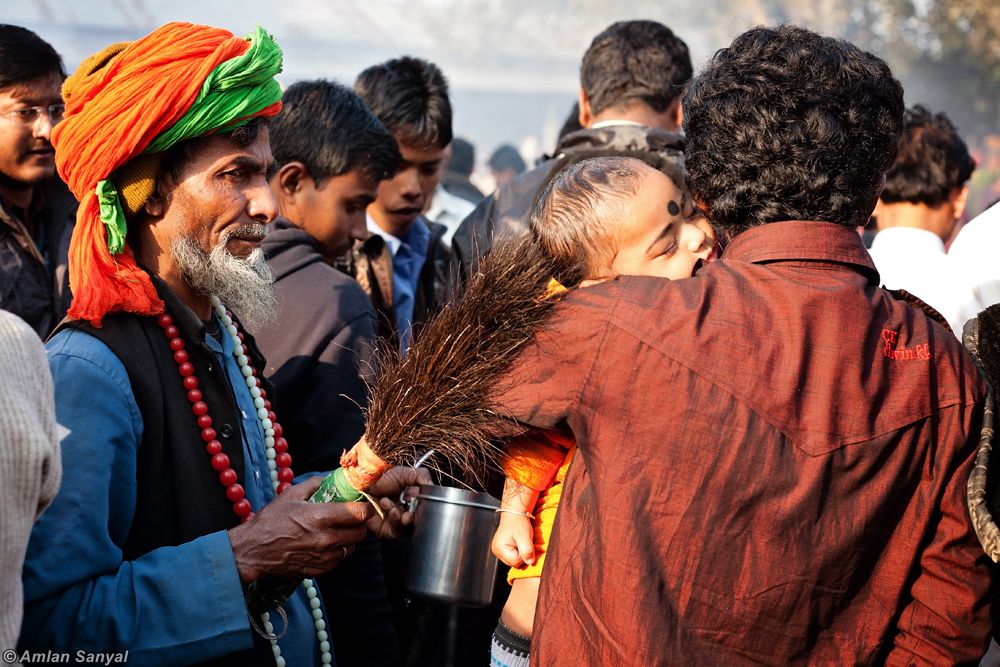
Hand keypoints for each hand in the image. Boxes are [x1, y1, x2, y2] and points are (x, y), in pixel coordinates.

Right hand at [228, 476, 373, 581]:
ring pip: (352, 547)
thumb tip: (334, 478)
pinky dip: (339, 551)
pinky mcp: (320, 570)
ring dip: (350, 538)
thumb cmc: (271, 520)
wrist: (253, 550)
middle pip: (361, 532)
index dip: (365, 507)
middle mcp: (326, 539)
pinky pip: (340, 559)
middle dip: (360, 523)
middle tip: (352, 517)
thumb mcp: (292, 495)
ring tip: (338, 530)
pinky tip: (327, 543)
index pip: (360, 513)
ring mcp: (323, 557)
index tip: (362, 504)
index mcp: (321, 517)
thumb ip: (316, 484)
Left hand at [366, 466, 430, 538]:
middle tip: (412, 510)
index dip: (426, 506)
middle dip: (416, 516)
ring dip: (404, 518)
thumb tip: (432, 486)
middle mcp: (407, 512)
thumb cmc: (382, 476)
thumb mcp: (406, 472)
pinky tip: (390, 508)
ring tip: (395, 508)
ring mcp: (397, 522)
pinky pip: (396, 531)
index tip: (423, 500)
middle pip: (419, 520)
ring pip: (409, 527)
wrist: (362, 482)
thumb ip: (422, 476)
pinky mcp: (386, 530)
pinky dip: (395, 520)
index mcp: (414, 500)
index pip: (426, 508)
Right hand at [492, 513, 535, 566]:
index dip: (523, 555)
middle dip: (521, 554)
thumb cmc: (519, 523)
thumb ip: (527, 551)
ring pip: (513, 560)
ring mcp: (498, 550)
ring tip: (521, 541)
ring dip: (520, 553)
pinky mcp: (502, 549)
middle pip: (513, 563)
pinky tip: (518, 543)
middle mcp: (496, 551)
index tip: (525, 544)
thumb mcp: (525, 537)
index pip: (515, 562)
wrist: (515, 513)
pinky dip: (517, 551)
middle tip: (524, 542)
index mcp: (499, 548)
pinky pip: (512, 556)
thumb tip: (530, 562)